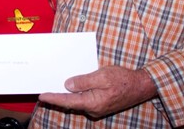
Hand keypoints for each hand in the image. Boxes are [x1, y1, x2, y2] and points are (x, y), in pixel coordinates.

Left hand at [38, 66, 156, 118]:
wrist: (141, 86)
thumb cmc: (124, 80)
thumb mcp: (103, 76)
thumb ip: (84, 81)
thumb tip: (68, 85)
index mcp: (93, 102)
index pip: (68, 101)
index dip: (54, 98)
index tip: (42, 95)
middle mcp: (93, 108)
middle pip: (71, 102)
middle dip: (58, 96)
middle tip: (44, 90)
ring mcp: (97, 108)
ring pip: (78, 101)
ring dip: (67, 95)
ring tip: (54, 86)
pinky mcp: (100, 104)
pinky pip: (85, 99)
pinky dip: (77, 94)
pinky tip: (71, 86)